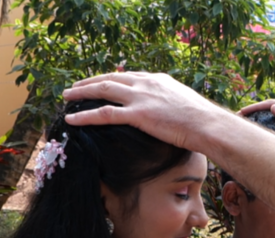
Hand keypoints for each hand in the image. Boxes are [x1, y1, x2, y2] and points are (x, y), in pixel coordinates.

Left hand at [62, 72, 229, 153]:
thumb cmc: (202, 120)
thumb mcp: (185, 103)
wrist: (208, 125)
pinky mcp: (138, 115)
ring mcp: (140, 98)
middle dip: (89, 82)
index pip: (127, 76)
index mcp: (157, 80)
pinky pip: (104, 114)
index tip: (99, 83)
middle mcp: (146, 84)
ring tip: (66, 97)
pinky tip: (71, 118)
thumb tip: (168, 111)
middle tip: (74, 87)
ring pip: (102, 91)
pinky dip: (85, 115)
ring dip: (81, 93)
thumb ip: (170, 102)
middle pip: (109, 79)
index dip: (110, 79)